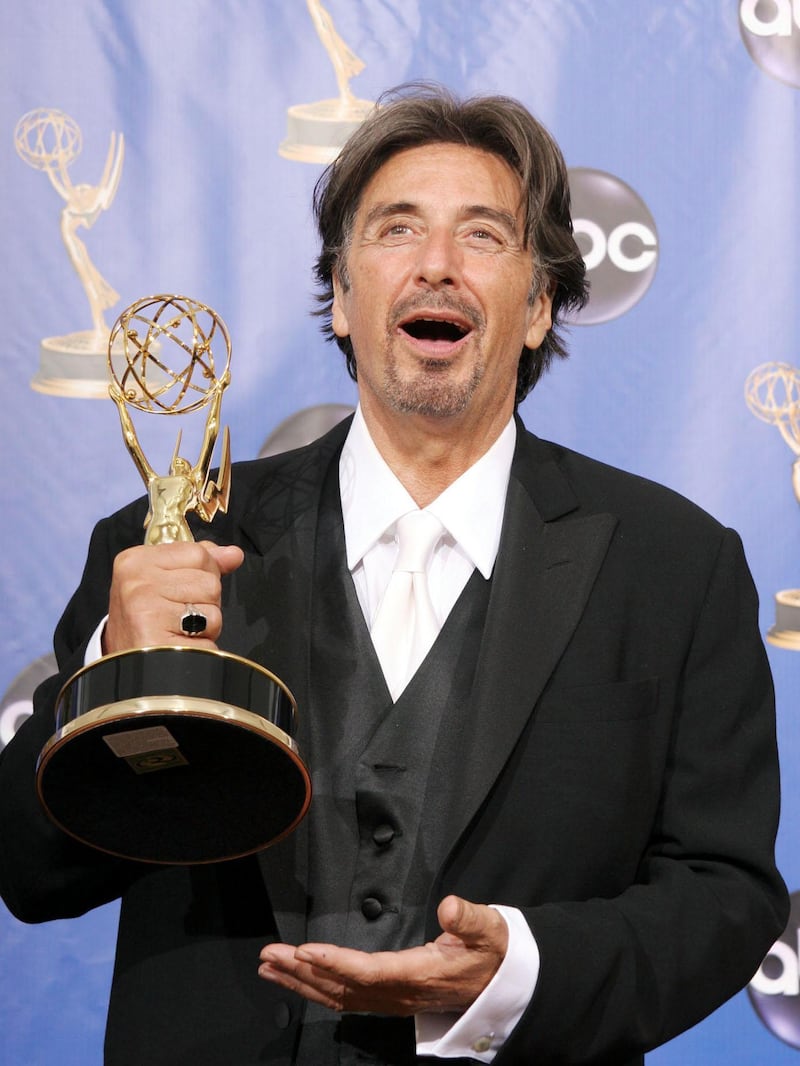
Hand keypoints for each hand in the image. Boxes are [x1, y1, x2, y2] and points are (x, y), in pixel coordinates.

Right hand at [104, 540, 243, 652]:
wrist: (122, 668)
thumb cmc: (146, 622)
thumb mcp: (163, 582)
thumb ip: (200, 563)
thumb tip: (234, 554)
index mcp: (136, 560)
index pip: (198, 553)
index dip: (202, 575)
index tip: (179, 591)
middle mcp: (137, 582)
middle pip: (209, 582)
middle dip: (205, 602)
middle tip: (178, 616)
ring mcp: (145, 609)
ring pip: (212, 610)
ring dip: (205, 626)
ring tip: (178, 632)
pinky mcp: (156, 637)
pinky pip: (207, 636)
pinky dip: (201, 647)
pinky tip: (179, 646)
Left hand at [257, 895, 507, 1014]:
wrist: (500, 983)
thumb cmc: (491, 951)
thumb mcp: (490, 930)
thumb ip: (470, 918)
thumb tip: (449, 907)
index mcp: (419, 973)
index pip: (369, 972)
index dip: (335, 963)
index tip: (305, 950)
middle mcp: (399, 993)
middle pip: (342, 987)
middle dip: (302, 972)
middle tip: (269, 956)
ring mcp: (391, 1000)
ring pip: (338, 996)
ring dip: (301, 982)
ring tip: (269, 967)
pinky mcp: (388, 998)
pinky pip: (345, 999)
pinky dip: (316, 990)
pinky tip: (298, 981)